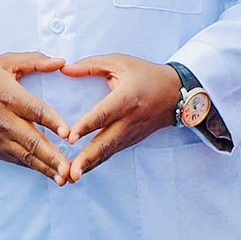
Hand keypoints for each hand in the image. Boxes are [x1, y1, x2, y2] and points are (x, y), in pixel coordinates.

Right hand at [0, 52, 73, 180]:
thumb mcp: (5, 62)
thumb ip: (34, 61)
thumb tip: (62, 62)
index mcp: (9, 96)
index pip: (35, 111)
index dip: (52, 122)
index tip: (67, 133)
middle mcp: (4, 120)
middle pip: (31, 140)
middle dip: (51, 156)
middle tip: (69, 168)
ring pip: (26, 155)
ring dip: (46, 168)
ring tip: (64, 179)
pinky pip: (17, 160)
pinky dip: (34, 168)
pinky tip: (50, 174)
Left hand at [57, 54, 183, 182]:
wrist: (175, 93)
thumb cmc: (145, 74)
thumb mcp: (120, 62)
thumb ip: (91, 65)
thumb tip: (65, 70)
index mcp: (127, 97)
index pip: (104, 114)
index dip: (87, 126)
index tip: (70, 137)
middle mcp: (129, 119)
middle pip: (106, 142)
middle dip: (87, 158)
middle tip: (71, 171)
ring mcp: (131, 134)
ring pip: (108, 152)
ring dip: (89, 166)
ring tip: (70, 177)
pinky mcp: (130, 141)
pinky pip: (111, 153)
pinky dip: (96, 164)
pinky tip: (80, 172)